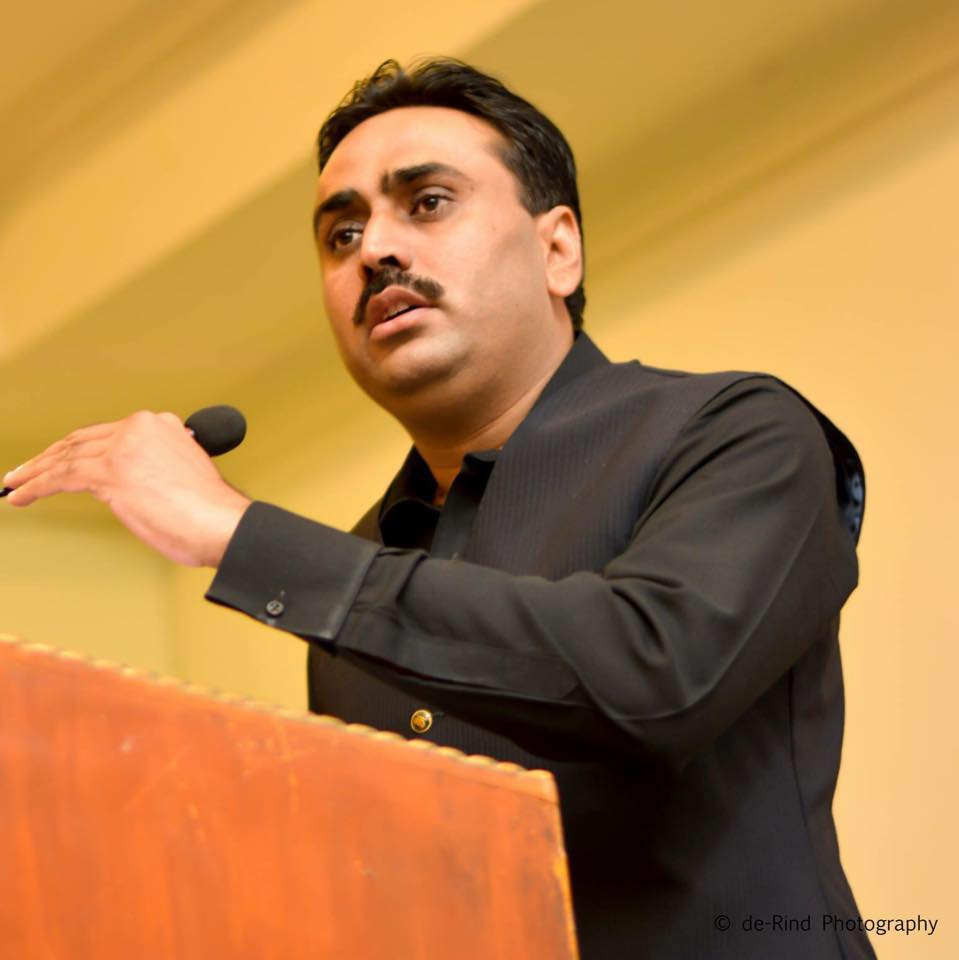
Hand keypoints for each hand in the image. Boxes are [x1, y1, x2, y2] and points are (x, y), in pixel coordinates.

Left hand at [3, 411, 251, 566]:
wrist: (222, 524)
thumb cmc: (210, 512)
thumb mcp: (184, 472)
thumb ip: (155, 466)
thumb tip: (132, 481)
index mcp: (160, 425)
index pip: (107, 434)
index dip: (78, 448)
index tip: (62, 460)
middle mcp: (140, 428)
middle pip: (81, 440)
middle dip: (48, 457)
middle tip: (25, 471)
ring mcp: (123, 448)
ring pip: (65, 457)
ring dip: (33, 472)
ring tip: (14, 485)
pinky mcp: (110, 472)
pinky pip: (60, 477)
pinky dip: (35, 486)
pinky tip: (20, 495)